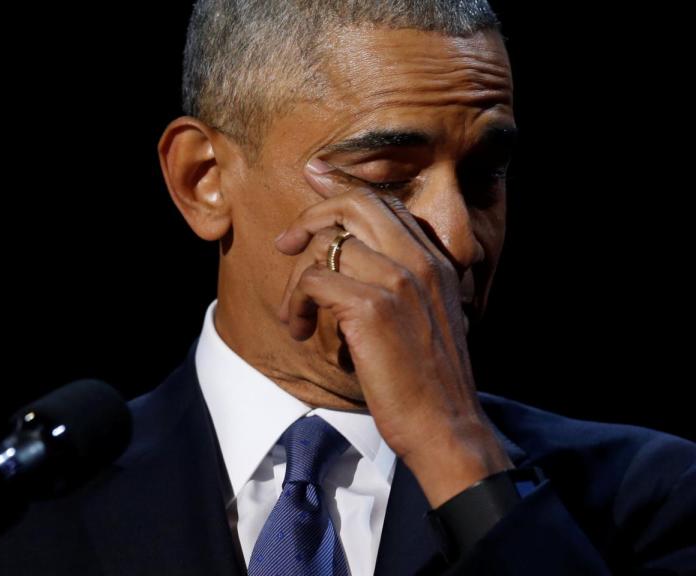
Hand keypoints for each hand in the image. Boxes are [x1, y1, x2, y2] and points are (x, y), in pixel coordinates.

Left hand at [274, 160, 512, 506]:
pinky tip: (302, 331)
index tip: (314, 178)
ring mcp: (399, 280)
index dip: (342, 188)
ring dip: (297, 282)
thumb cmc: (427, 382)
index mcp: (437, 261)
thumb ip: (398, 283)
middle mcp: (421, 261)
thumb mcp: (424, 319)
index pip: (385, 203)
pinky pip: (314, 280)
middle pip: (356, 204)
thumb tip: (350, 259)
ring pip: (327, 246)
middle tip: (285, 242)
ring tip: (297, 317)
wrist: (446, 426)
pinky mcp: (372, 307)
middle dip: (312, 214)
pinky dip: (296, 305)